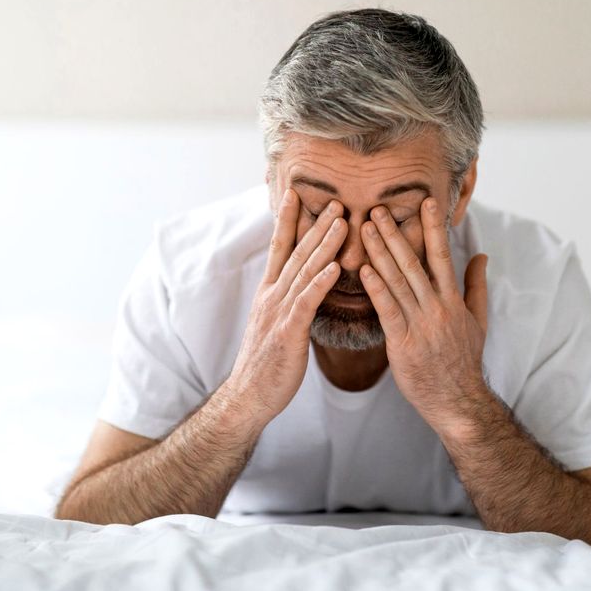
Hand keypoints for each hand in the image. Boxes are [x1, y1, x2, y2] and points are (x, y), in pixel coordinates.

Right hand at [226, 189, 345, 421]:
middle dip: (315, 224)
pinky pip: (306, 302)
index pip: (278, 248)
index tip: (296, 194)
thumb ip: (287, 301)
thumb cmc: (267, 363)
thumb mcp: (275, 324)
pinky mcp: (288, 332)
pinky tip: (334, 267)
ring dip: (323, 245)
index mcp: (269, 293)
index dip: (287, 221)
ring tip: (341, 222)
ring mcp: (278, 313)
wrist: (248, 396)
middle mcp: (272, 296)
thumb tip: (301, 286)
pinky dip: (320, 282)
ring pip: (304, 271)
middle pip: (296, 253)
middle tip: (335, 200)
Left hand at [358, 197, 489, 429]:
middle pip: (414, 262)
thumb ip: (476, 285)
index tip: (425, 202)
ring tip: (365, 228)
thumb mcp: (478, 320)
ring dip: (380, 252)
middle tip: (378, 208)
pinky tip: (364, 269)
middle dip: (396, 233)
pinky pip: (389, 310)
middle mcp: (437, 307)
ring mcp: (421, 324)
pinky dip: (377, 288)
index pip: (443, 255)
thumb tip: (481, 255)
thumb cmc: (464, 361)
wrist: (458, 400)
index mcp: (453, 299)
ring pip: (398, 281)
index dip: (433, 227)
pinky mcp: (404, 343)